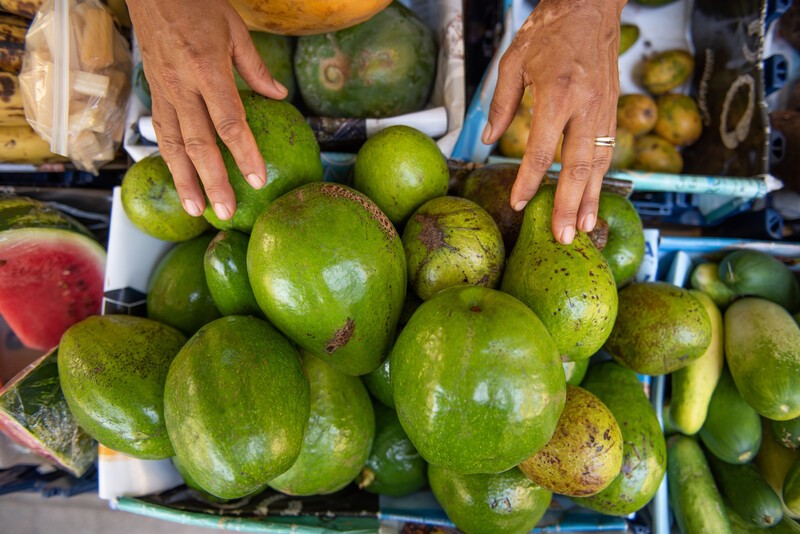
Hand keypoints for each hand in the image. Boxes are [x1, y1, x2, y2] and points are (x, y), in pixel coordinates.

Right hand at [126, 0, 287, 219]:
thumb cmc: (196, 3)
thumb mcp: (234, 29)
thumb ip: (255, 67)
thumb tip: (278, 95)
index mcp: (207, 68)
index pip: (229, 122)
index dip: (244, 154)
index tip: (256, 179)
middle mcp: (181, 85)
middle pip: (198, 143)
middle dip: (212, 181)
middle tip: (224, 212)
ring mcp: (163, 90)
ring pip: (172, 144)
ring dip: (184, 180)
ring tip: (196, 209)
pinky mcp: (152, 91)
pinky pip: (161, 131)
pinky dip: (169, 159)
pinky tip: (180, 179)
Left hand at [483, 0, 624, 243]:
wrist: (590, 7)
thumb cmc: (549, 30)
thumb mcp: (514, 61)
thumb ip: (501, 103)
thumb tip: (491, 139)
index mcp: (558, 94)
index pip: (542, 150)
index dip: (529, 180)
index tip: (518, 202)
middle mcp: (586, 105)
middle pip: (578, 166)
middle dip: (569, 204)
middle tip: (563, 236)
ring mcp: (604, 108)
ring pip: (599, 162)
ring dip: (591, 198)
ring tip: (583, 227)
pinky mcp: (613, 108)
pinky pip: (607, 149)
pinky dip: (600, 177)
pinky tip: (593, 197)